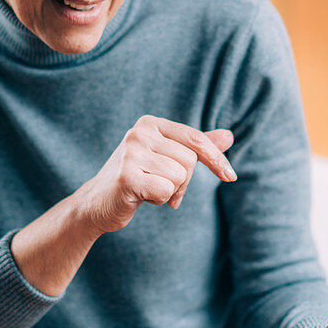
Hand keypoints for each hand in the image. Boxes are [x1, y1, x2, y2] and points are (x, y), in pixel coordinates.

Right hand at [76, 115, 235, 233]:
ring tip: (149, 189)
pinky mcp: (126, 176)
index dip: (216, 159)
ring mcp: (131, 153)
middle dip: (183, 181)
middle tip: (163, 187)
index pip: (196, 139)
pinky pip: (165, 191)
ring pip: (179, 177)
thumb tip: (229, 136)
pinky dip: (159, 200)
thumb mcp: (166, 158)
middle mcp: (139, 133)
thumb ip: (195, 147)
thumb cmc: (136, 178)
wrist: (98, 203)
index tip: (230, 176)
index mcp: (150, 124)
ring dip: (170, 191)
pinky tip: (142, 197)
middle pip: (190, 160)